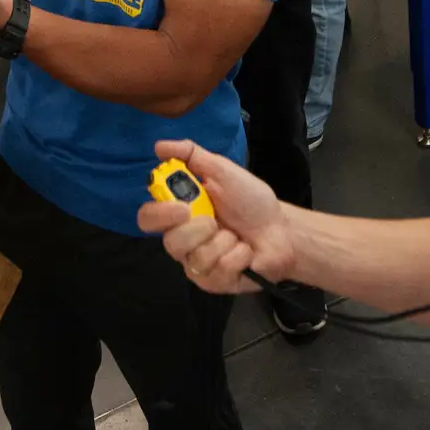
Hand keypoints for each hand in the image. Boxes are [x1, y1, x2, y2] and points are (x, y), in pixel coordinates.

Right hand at [137, 140, 296, 294]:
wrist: (280, 229)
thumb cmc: (250, 201)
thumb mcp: (223, 171)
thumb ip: (192, 156)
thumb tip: (159, 147)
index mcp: (178, 214)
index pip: (148, 218)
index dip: (159, 215)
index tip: (182, 208)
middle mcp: (182, 242)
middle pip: (170, 243)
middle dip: (199, 230)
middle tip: (216, 221)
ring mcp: (197, 265)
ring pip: (198, 258)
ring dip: (225, 242)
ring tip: (236, 236)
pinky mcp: (214, 283)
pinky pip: (219, 270)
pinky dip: (239, 255)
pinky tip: (246, 251)